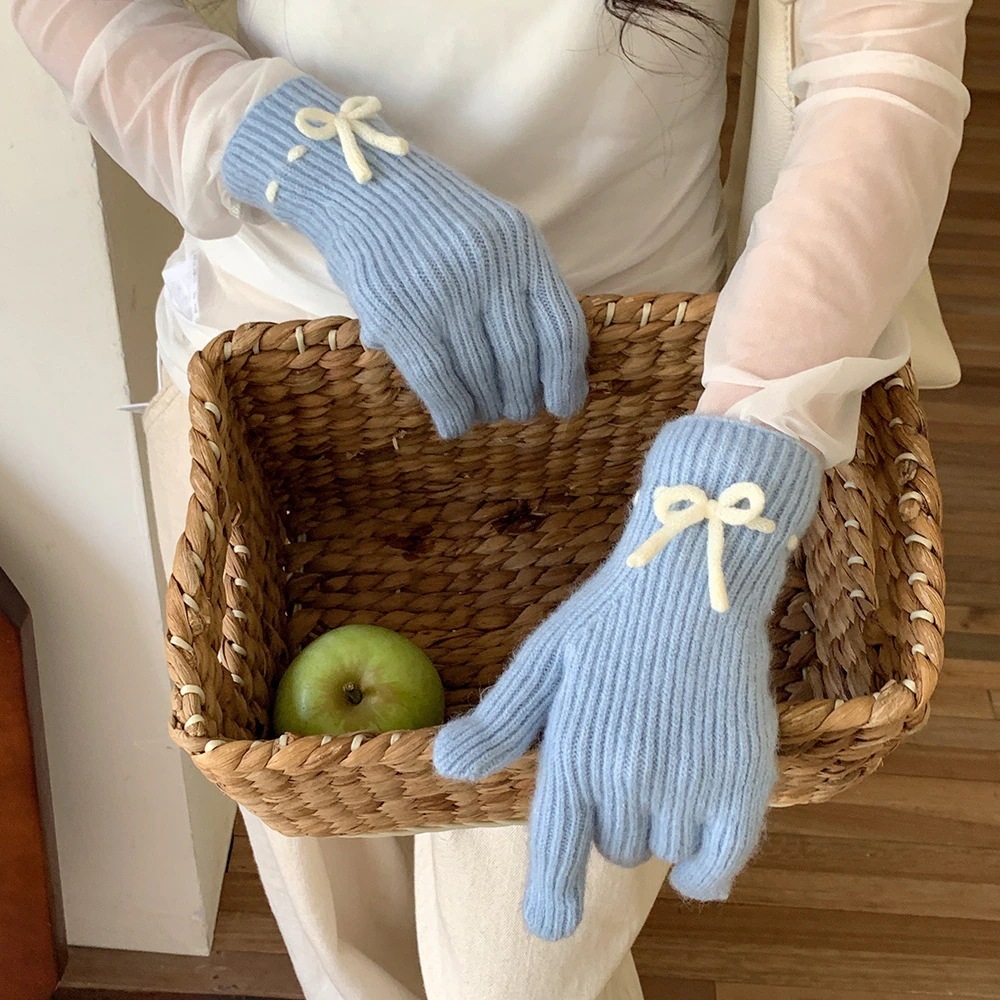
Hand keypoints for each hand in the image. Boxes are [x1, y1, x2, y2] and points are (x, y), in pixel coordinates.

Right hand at [222, 77, 588, 437]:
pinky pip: (439, 382)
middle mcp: (488, 269)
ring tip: (484, 412)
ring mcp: (443, 293)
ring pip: (482, 378)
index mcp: (521, 247)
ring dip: (487, 408)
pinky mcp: (400, 315)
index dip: (567, 379)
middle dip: (522, 400)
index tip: (564, 405)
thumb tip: (548, 367)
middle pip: (522, 362)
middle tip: (515, 411)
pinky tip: (454, 424)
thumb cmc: (431, 216)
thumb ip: (520, 285)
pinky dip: (453, 413)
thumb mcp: (493, 233)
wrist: (357, 179)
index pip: (562, 330)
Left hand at [434, 416, 821, 938]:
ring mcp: (687, 786)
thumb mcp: (543, 660)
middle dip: (611, 815)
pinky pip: (718, 864)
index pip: (556, 853)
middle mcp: (625, 780)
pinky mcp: (742, 785)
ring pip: (660, 850)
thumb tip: (444, 765)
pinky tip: (700, 842)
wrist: (693, 580)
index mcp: (571, 753)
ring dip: (659, 824)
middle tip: (626, 753)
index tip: (549, 922)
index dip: (550, 900)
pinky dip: (706, 866)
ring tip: (667, 759)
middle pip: (611, 847)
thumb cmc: (610, 619)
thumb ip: (499, 721)